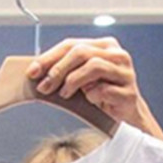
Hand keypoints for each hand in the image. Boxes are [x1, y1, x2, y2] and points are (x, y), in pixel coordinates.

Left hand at [26, 37, 162, 142]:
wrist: (127, 118)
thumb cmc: (102, 97)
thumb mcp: (82, 80)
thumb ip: (66, 70)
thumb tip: (36, 72)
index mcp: (104, 46)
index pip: (72, 44)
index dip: (49, 57)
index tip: (32, 72)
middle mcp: (117, 54)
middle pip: (81, 52)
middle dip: (58, 69)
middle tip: (45, 87)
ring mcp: (125, 72)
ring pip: (94, 66)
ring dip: (73, 81)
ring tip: (65, 94)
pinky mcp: (129, 92)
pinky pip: (105, 90)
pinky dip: (93, 96)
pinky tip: (90, 101)